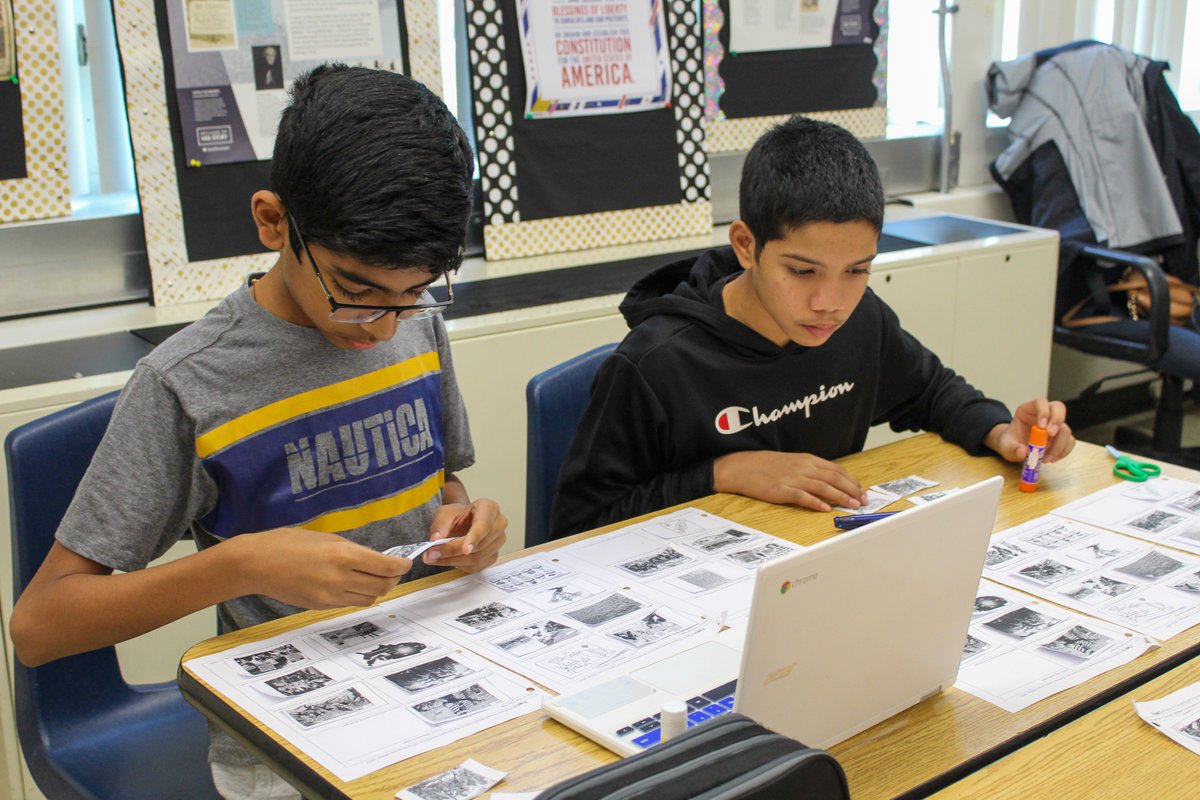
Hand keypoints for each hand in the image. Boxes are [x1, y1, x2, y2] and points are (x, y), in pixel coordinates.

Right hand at [230, 528, 410, 608]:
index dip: (402, 566)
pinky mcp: (320, 606)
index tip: (406, 562)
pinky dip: (358, 594)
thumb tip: (375, 559)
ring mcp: (329, 596)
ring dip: (377, 588)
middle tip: (394, 570)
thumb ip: (352, 551)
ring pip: (369, 598)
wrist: (256, 564)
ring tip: (376, 577)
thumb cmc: (287, 543)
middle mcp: (339, 578)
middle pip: (382, 586)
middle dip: (393, 579)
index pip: (386, 567)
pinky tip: (354, 583)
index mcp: (342, 556)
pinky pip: (350, 603)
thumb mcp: (325, 538)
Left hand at [424, 499, 506, 573]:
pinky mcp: (493, 555)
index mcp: (489, 508)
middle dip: (454, 551)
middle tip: (432, 553)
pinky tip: (446, 560)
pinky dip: (459, 566)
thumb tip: (435, 538)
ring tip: (434, 557)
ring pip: (477, 558)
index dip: (474, 538)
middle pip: (480, 545)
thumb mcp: (445, 513)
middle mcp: (499, 524)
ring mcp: (498, 541)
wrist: (463, 521)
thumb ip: (440, 524)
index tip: (464, 550)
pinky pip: (476, 567)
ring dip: (453, 561)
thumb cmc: (458, 515)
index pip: (484, 525)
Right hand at [713, 450, 867, 511]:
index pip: (837, 470)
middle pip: (834, 478)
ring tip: (852, 505)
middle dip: (852, 490)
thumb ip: (811, 471)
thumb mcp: (792, 463)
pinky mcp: (782, 491)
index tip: (862, 490)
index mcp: (808, 460)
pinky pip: (802, 497)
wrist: (743, 467)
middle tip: (863, 500)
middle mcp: (804, 467)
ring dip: (840, 497)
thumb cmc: (767, 466)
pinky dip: (816, 503)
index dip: (852, 481)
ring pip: (823, 488)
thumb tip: (830, 483)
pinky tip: (825, 509)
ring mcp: (793, 479)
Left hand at [986, 398, 1075, 463]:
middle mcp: (1044, 414)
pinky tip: (1052, 459)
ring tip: (1046, 458)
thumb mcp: (1005, 446)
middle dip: (1057, 422)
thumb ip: (1012, 449)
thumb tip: (1023, 452)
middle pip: (1059, 409)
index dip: (1044, 412)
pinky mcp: (1060, 437)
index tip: (1042, 426)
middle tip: (1050, 435)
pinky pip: (1069, 441)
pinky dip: (1063, 451)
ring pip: (1065, 428)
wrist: (1013, 448)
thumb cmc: (1010, 442)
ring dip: (1059, 444)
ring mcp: (1054, 425)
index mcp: (1028, 410)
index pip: (1040, 403)